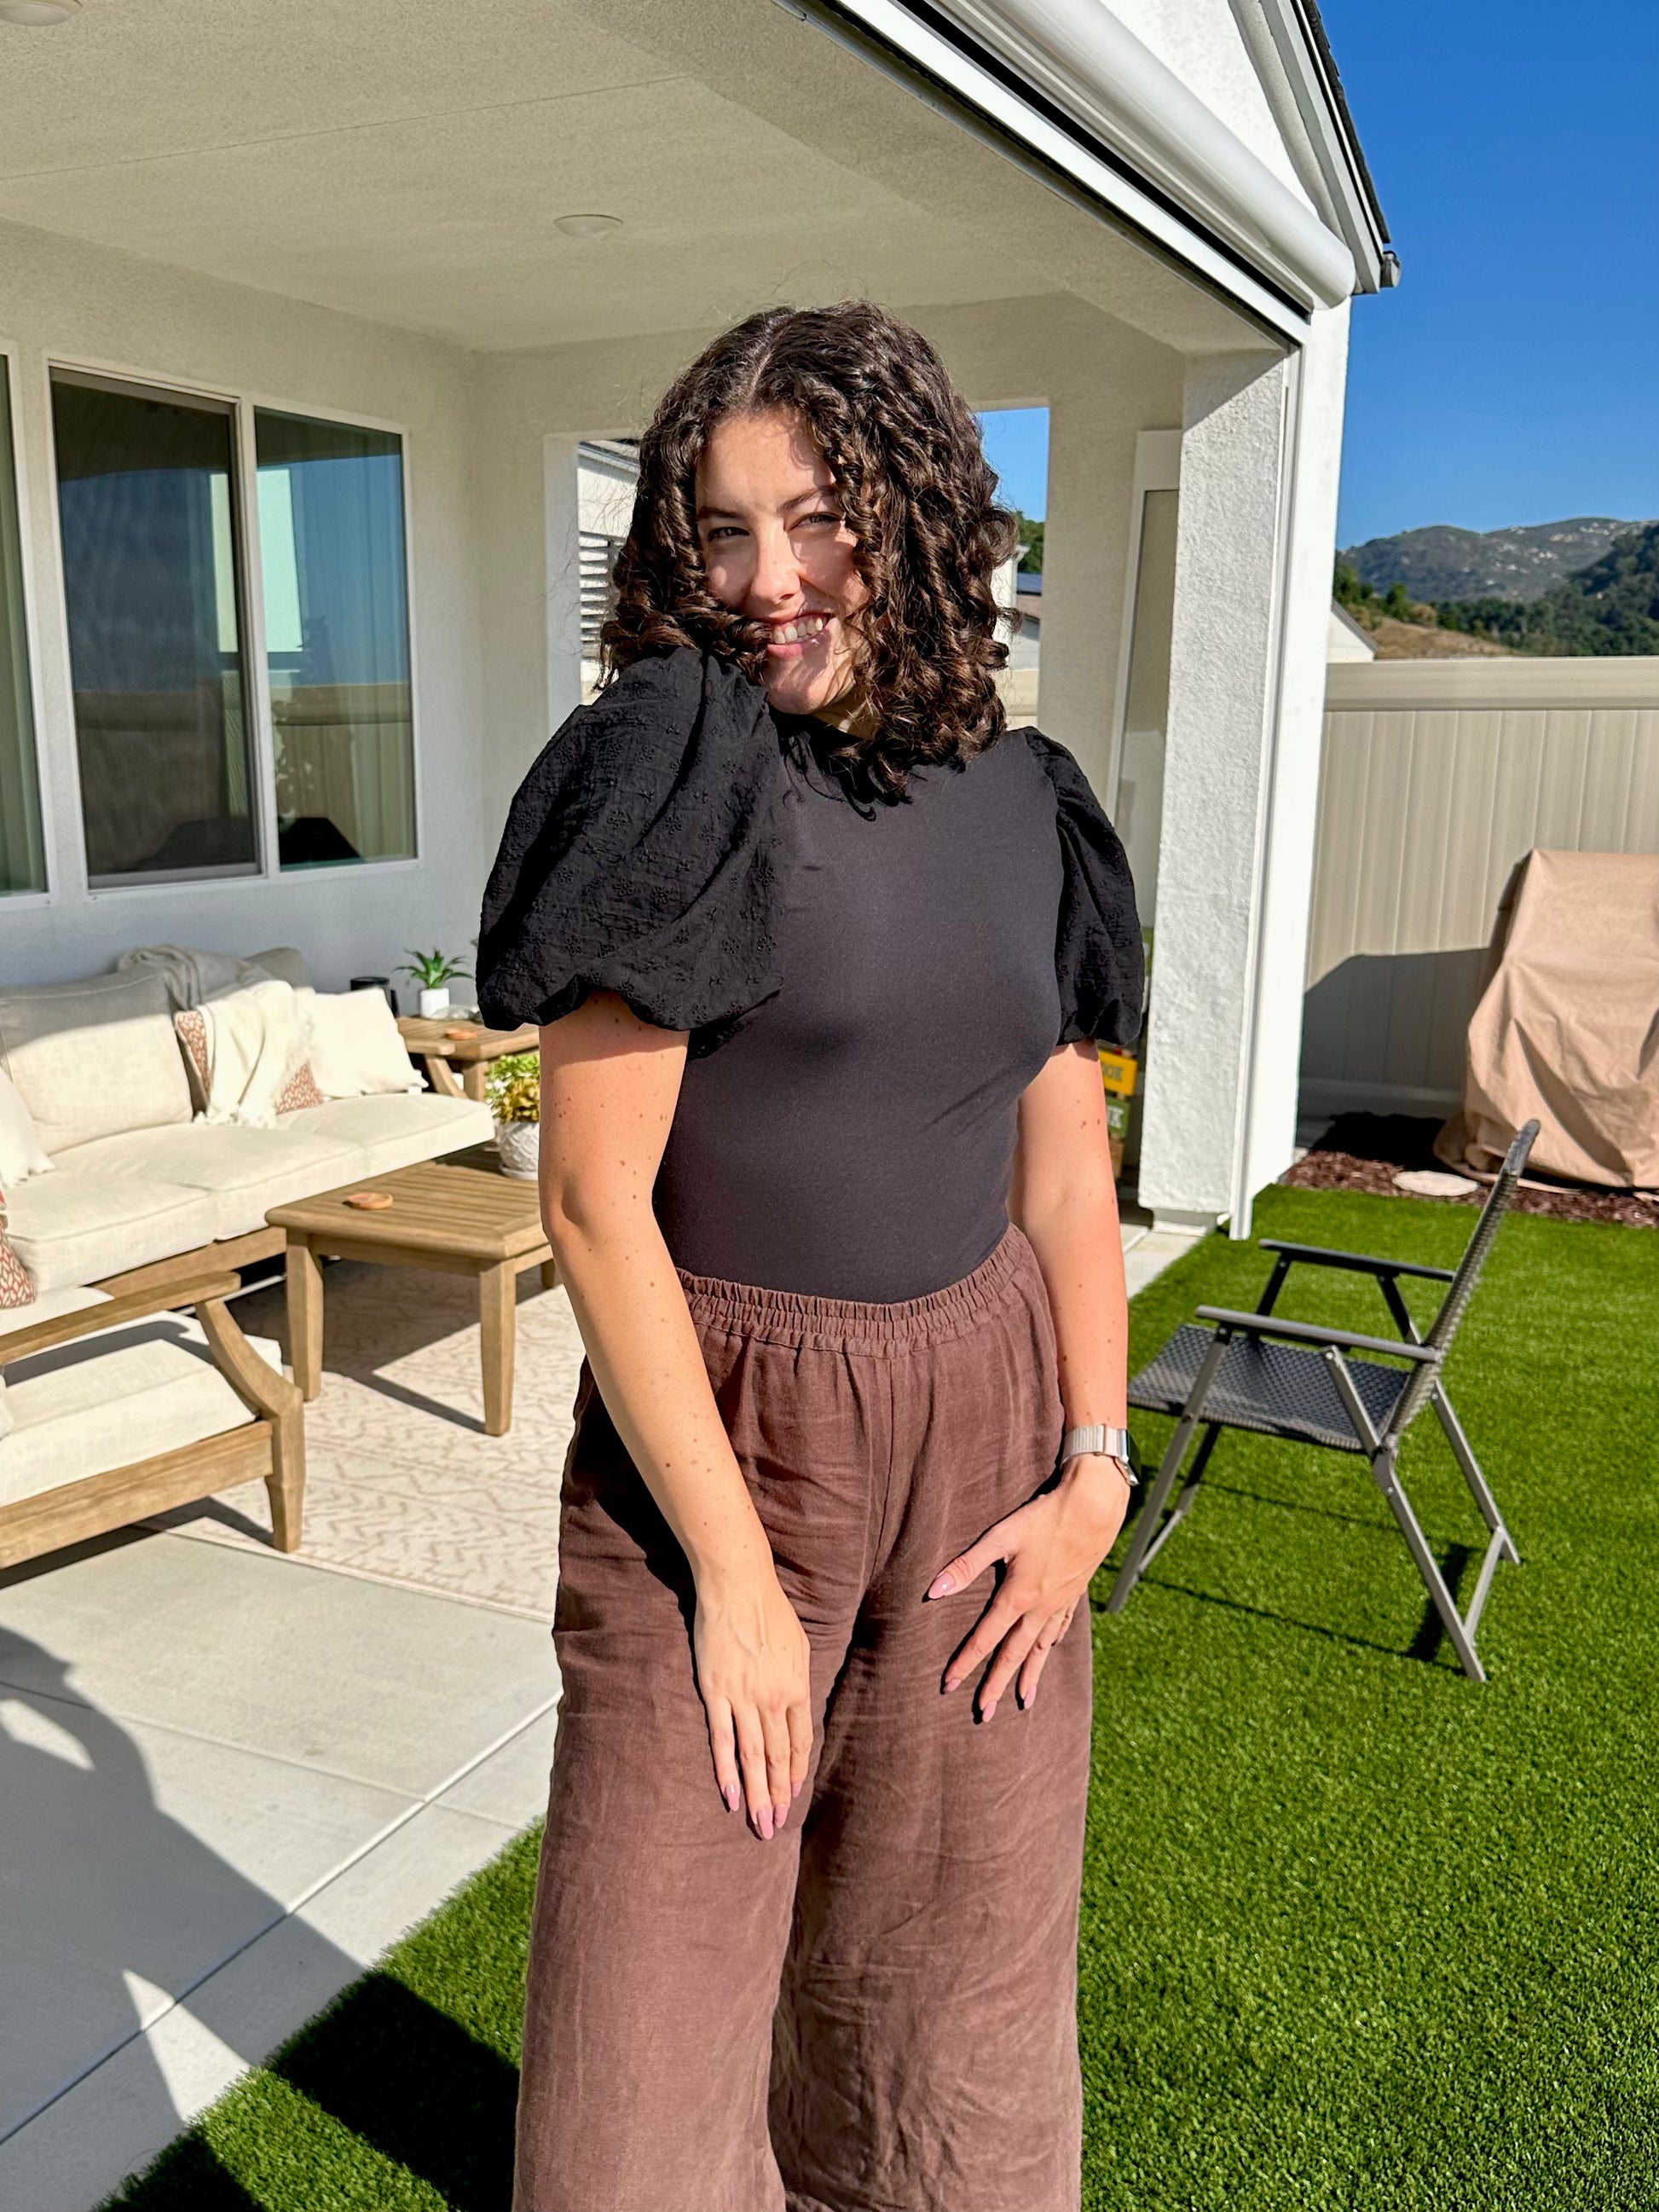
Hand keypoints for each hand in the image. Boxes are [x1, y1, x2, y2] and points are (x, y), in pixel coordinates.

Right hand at [693, 1556, 812, 1839]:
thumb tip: (795, 1708)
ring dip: (756, 1794)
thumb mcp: (798, 1646)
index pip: (799, 1742)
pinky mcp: (716, 1691)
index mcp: (796, 1687)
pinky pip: (723, 1739)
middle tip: (774, 1828)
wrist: (738, 1584)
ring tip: (759, 1824)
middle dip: (777, 1796)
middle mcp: (773, 1698)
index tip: (791, 1795)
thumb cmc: (770, 1611)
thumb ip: (796, 1681)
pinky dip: (726, 1771)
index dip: (794, 1772)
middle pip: (776, 1757)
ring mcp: (743, 1697)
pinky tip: (730, 1796)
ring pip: (752, 1757)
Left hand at [927, 1457, 1132, 1719]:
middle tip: (983, 1715)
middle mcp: (1039, 1608)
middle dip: (996, 1686)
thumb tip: (933, 1591)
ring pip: (1040, 1648)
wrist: (1094, 1507)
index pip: (985, 1639)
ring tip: (1023, 1702)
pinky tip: (1050, 1650)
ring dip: (1029, 1676)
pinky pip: (1060, 1628)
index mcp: (1018, 1597)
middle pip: (1013, 1655)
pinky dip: (1051, 1644)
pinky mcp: (1074, 1593)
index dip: (965, 1663)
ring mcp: (1060, 1603)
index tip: (948, 1687)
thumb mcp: (1000, 1537)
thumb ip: (966, 1565)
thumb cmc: (1043, 1518)